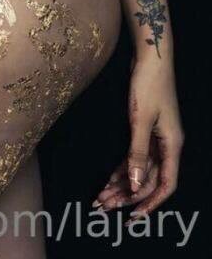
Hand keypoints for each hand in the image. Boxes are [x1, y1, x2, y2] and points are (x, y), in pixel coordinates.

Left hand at [92, 53, 182, 216]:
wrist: (151, 56)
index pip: (166, 185)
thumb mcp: (140, 119)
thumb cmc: (148, 84)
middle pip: (149, 180)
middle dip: (127, 195)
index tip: (133, 216)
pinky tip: (108, 178)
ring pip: (139, 169)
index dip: (151, 203)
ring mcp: (156, 137)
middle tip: (105, 206)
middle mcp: (166, 145)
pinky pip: (135, 156)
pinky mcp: (146, 129)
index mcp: (172, 145)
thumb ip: (137, 152)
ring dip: (122, 184)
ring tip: (101, 196)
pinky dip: (122, 168)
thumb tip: (134, 184)